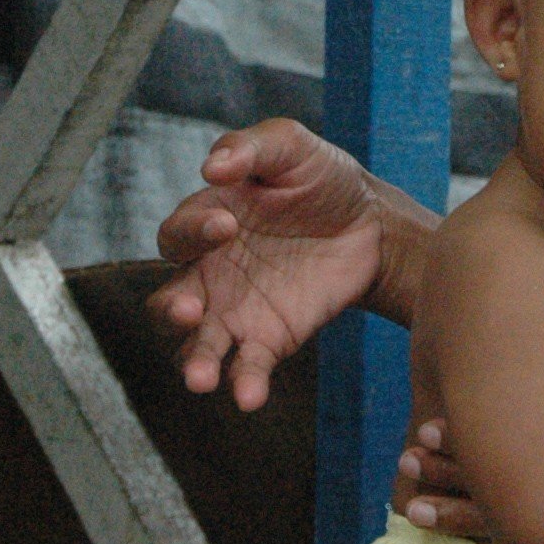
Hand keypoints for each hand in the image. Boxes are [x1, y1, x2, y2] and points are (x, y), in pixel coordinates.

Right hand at [150, 121, 395, 410]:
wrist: (373, 223)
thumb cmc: (321, 178)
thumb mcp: (290, 145)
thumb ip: (249, 147)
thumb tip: (212, 166)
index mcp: (205, 225)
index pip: (178, 236)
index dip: (194, 232)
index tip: (226, 225)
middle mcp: (210, 274)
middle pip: (169, 300)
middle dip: (172, 310)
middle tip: (191, 310)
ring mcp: (236, 312)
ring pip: (197, 345)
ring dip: (195, 361)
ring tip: (201, 378)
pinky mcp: (270, 339)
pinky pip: (247, 367)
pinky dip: (244, 384)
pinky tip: (250, 398)